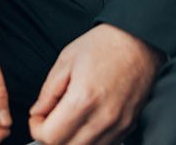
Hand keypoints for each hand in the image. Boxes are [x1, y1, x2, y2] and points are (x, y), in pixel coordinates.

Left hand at [28, 24, 162, 144]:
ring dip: (71, 139)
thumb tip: (38, 111)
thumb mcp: (66, 60)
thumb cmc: (104, 45)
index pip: (52, 137)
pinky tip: (85, 120)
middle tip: (49, 118)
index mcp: (84, 98)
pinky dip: (89, 139)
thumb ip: (49, 91)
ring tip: (68, 118)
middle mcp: (103, 118)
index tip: (37, 117)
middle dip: (52, 136)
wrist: (138, 42)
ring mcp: (118, 125)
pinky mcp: (128, 127)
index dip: (37, 129)